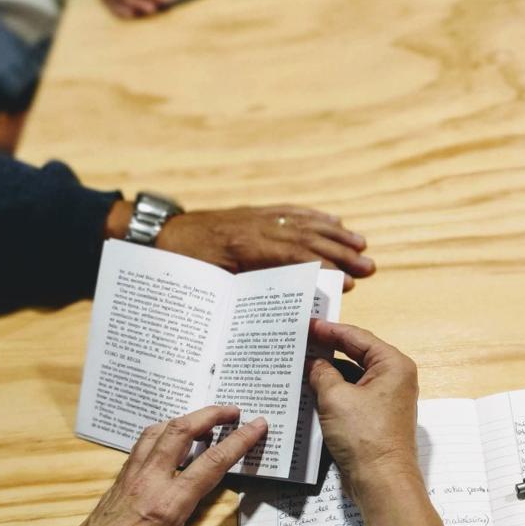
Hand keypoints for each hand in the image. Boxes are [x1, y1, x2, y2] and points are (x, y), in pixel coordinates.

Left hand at [33, 406, 268, 525]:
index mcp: (166, 506)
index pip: (210, 463)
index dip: (238, 442)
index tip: (258, 425)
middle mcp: (147, 483)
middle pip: (180, 431)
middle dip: (210, 415)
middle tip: (234, 411)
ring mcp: (129, 480)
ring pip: (157, 432)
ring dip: (185, 420)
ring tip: (207, 420)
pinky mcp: (117, 484)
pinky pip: (142, 446)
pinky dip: (163, 433)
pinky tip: (172, 441)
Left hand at [156, 205, 372, 290]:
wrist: (154, 233)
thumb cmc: (177, 265)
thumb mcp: (206, 286)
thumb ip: (239, 295)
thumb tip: (271, 314)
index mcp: (242, 246)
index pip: (293, 256)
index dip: (324, 268)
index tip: (348, 281)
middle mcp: (253, 227)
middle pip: (306, 237)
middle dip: (340, 252)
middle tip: (369, 267)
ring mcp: (254, 216)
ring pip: (302, 222)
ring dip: (334, 233)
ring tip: (361, 244)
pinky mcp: (251, 212)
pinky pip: (288, 211)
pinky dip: (312, 216)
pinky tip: (332, 220)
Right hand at [306, 320, 419, 488]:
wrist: (381, 481)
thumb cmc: (364, 436)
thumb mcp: (335, 398)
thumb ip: (322, 374)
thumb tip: (313, 364)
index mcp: (392, 365)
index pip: (357, 337)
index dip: (330, 330)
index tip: (307, 324)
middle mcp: (394, 378)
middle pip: (356, 355)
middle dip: (328, 349)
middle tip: (301, 340)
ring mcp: (385, 400)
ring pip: (352, 377)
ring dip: (328, 372)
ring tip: (300, 364)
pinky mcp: (375, 418)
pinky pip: (352, 396)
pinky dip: (333, 391)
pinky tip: (311, 390)